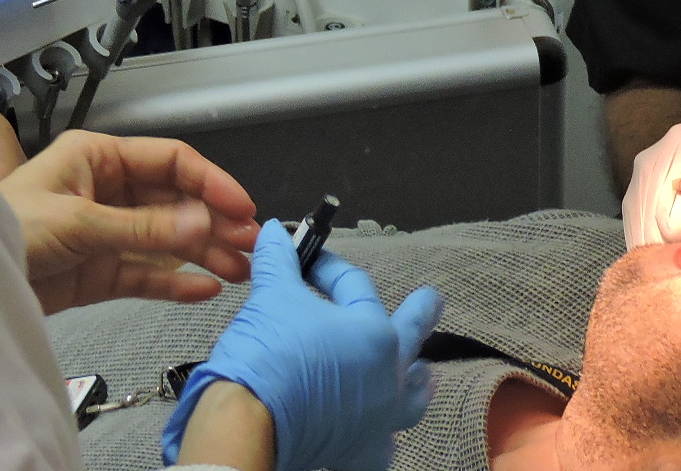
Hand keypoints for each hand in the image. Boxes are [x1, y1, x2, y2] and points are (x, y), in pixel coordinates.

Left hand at [0, 131, 258, 312]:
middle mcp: (106, 191)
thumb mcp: (76, 221)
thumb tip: (200, 226)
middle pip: (175, 202)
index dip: (210, 182)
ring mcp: (106, 232)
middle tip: (249, 243)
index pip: (169, 161)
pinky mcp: (99, 272)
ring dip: (204, 253)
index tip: (240, 206)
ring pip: (168, 240)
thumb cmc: (1, 227)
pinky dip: (176, 282)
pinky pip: (148, 274)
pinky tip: (205, 288)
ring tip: (238, 270)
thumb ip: (143, 228)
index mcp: (98, 158)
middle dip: (213, 221)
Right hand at [162, 220, 441, 470]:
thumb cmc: (267, 357)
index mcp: (374, 333)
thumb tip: (275, 232)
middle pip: (410, 337)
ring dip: (416, 382)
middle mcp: (387, 376)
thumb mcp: (271, 297)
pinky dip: (384, 441)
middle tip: (434, 300)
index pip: (355, 287)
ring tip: (425, 374)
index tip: (307, 258)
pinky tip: (385, 439)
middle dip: (421, 313)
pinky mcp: (358, 452)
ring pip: (411, 398)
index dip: (328, 267)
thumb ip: (280, 262)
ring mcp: (378, 418)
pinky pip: (382, 449)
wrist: (247, 423)